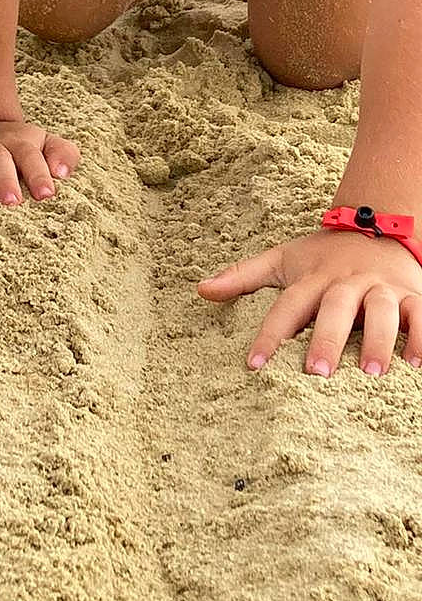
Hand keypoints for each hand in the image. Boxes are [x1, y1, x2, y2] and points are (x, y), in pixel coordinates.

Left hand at [199, 229, 421, 375]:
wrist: (376, 226)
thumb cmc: (322, 255)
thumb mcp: (282, 260)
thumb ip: (242, 276)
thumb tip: (200, 290)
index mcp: (313, 278)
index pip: (287, 306)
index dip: (269, 334)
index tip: (253, 365)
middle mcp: (346, 282)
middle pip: (335, 308)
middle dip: (326, 338)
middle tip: (317, 372)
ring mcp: (381, 288)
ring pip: (381, 310)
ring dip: (377, 340)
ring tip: (371, 374)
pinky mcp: (412, 295)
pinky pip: (420, 315)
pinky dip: (421, 337)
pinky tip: (417, 364)